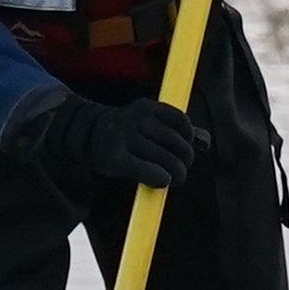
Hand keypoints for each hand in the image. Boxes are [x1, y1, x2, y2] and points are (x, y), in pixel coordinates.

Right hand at [26, 95, 206, 187]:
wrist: (84, 135)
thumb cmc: (124, 132)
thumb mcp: (147, 122)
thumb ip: (173, 129)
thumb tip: (204, 141)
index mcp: (146, 108)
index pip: (179, 120)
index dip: (188, 137)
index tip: (186, 149)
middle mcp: (135, 119)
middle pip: (175, 143)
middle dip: (185, 160)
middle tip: (182, 170)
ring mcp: (124, 138)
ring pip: (164, 159)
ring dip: (177, 173)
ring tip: (175, 178)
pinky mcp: (115, 157)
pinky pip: (147, 170)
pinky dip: (159, 178)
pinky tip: (162, 181)